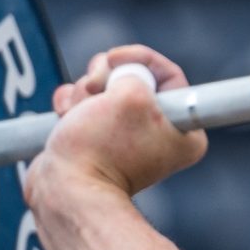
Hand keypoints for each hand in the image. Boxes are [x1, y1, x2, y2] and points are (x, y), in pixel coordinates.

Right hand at [24, 45, 207, 209]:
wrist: (63, 189)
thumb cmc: (100, 149)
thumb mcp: (130, 95)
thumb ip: (133, 71)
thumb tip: (120, 72)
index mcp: (185, 131)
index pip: (169, 74)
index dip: (139, 59)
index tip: (115, 59)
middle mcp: (160, 134)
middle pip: (132, 78)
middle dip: (105, 78)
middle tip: (93, 93)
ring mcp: (126, 136)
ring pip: (103, 88)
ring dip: (84, 93)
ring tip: (78, 114)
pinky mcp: (97, 137)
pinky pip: (85, 103)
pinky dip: (71, 104)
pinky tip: (66, 117)